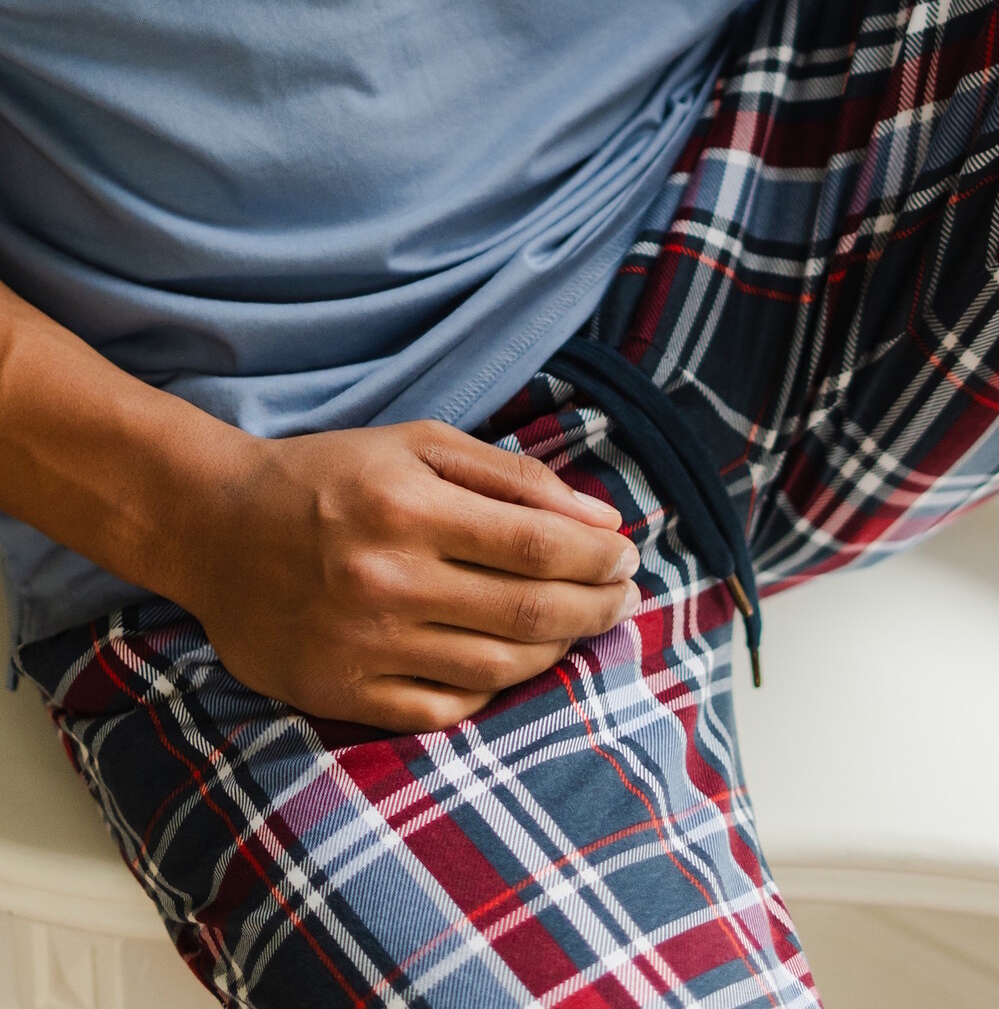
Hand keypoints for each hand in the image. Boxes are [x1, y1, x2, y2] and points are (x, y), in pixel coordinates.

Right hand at [181, 420, 638, 731]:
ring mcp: (363, 645)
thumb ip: (513, 478)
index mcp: (408, 507)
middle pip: (527, 610)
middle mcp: (387, 580)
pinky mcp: (341, 693)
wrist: (216, 528)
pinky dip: (494, 688)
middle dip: (595, 606)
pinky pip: (444, 708)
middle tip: (624, 597)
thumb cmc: (331, 475)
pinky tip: (515, 661)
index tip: (627, 556)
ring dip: (558, 648)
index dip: (597, 557)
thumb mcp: (419, 444)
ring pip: (496, 665)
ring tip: (580, 625)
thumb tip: (602, 522)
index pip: (536, 545)